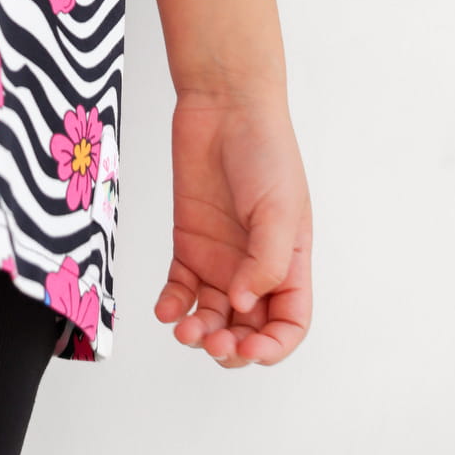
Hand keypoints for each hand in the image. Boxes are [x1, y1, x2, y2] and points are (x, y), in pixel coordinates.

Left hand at [155, 86, 311, 367]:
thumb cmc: (264, 150)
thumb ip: (265, 261)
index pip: (289, 324)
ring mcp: (220, 257)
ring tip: (185, 328)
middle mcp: (255, 267)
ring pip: (211, 315)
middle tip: (212, 340)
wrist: (223, 106)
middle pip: (248, 330)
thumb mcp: (279, 209)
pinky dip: (172, 304)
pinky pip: (180, 287)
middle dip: (231, 347)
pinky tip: (165, 309)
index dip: (273, 347)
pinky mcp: (188, 242)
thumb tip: (244, 305)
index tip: (250, 349)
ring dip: (199, 331)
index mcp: (290, 263)